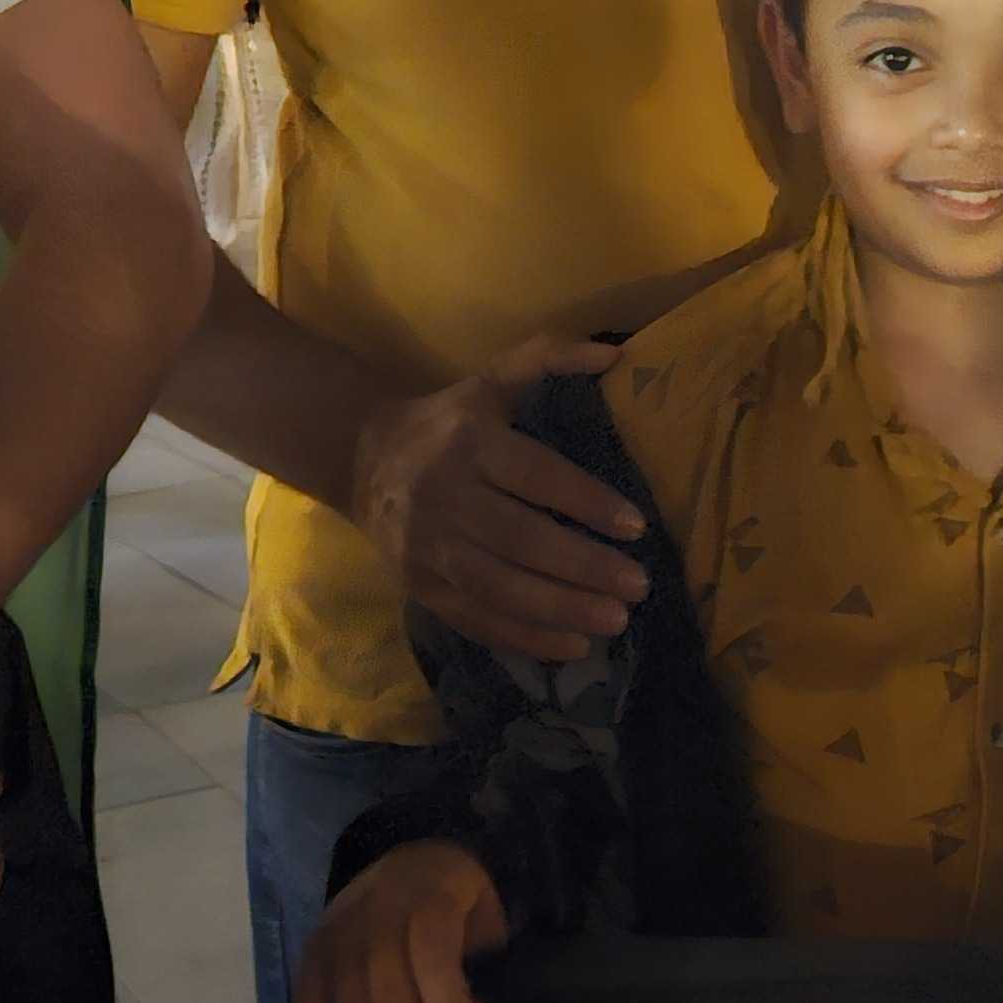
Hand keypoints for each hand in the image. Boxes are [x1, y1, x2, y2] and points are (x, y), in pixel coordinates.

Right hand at [295, 839, 506, 1002]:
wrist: (417, 856)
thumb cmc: (464, 901)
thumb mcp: (487, 917)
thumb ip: (483, 963)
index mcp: (431, 890)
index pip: (430, 948)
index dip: (448, 1001)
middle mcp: (377, 907)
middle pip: (382, 986)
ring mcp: (339, 927)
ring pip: (345, 1002)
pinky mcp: (315, 947)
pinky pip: (309, 1002)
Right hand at [347, 337, 648, 660]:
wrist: (364, 460)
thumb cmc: (449, 420)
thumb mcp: (493, 379)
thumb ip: (550, 358)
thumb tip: (615, 356)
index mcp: (470, 440)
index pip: (535, 475)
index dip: (586, 500)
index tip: (636, 525)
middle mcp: (445, 495)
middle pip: (520, 539)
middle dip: (583, 566)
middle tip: (638, 585)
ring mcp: (428, 548)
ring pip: (499, 587)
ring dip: (560, 609)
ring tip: (615, 621)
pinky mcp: (419, 587)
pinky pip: (475, 619)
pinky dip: (524, 638)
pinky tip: (572, 646)